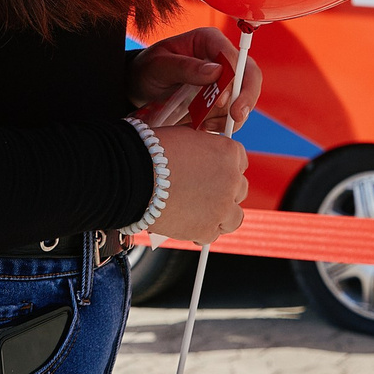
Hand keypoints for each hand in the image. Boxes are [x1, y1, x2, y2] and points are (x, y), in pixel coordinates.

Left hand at [129, 27, 262, 129]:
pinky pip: (233, 112)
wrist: (141, 86)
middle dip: (246, 98)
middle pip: (249, 75)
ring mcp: (224, 78)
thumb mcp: (158, 66)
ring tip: (207, 126)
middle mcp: (221, 56)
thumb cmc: (148, 69)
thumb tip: (216, 71)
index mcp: (208, 40)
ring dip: (231, 116)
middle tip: (235, 118)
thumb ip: (185, 67)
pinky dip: (223, 123)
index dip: (235, 78)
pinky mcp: (222, 97)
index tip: (224, 101)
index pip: (233, 55)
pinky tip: (206, 128)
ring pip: (244, 96)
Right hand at [150, 124, 247, 242]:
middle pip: (239, 190)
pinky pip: (211, 235)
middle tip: (203, 194)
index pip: (240, 162)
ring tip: (201, 214)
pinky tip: (187, 225)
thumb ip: (203, 150)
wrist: (133, 176)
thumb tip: (203, 160)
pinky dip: (201, 232)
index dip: (224, 169)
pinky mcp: (207, 229)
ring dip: (220, 216)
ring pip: (234, 217)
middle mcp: (231, 179)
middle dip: (223, 192)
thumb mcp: (185, 138)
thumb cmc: (151, 152)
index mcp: (228, 152)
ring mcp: (222, 206)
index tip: (214, 174)